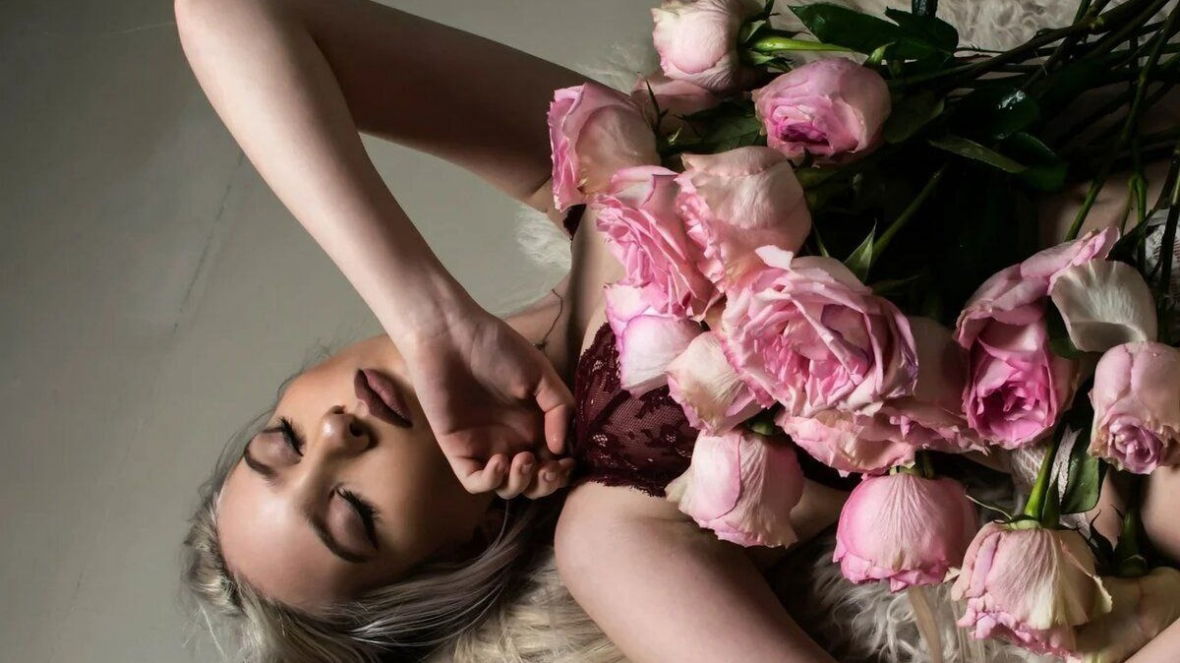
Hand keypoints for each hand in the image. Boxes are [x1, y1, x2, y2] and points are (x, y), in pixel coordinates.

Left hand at [401, 304, 574, 498]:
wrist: (450, 336)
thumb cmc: (497, 347)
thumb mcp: (540, 373)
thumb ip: (560, 409)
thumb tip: (561, 448)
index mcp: (534, 423)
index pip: (554, 460)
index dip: (563, 469)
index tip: (568, 461)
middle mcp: (512, 440)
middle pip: (534, 482)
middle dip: (545, 484)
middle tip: (549, 468)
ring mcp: (485, 447)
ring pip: (508, 488)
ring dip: (521, 483)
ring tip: (524, 459)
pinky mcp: (458, 450)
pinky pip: (476, 482)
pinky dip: (491, 481)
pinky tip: (500, 461)